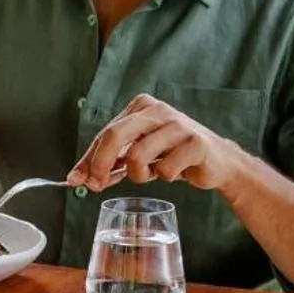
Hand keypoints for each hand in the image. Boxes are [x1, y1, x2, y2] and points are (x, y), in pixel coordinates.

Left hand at [69, 95, 234, 194]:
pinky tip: (176, 170)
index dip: (89, 158)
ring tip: (153, 173)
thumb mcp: (137, 156)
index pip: (105, 133)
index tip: (76, 179)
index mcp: (140, 107)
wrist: (217, 162)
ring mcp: (178, 124)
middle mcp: (157, 110)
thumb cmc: (172, 156)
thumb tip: (76, 178)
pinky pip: (165, 169)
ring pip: (137, 155)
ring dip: (139, 175)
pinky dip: (165, 177)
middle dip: (100, 164)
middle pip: (115, 135)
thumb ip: (108, 164)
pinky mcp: (196, 142)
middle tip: (96, 185)